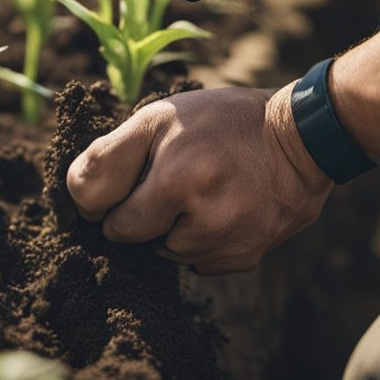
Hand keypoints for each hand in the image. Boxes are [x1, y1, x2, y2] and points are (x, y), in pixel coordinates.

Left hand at [67, 85, 332, 274]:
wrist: (301, 138)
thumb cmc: (221, 121)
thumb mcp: (159, 117)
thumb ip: (109, 156)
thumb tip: (78, 199)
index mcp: (177, 180)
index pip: (112, 223)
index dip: (113, 202)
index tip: (130, 183)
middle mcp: (204, 220)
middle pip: (139, 240)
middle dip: (144, 213)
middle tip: (173, 178)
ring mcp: (228, 244)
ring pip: (169, 253)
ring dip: (174, 228)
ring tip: (202, 189)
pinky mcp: (246, 257)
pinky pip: (201, 262)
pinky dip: (203, 241)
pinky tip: (223, 207)